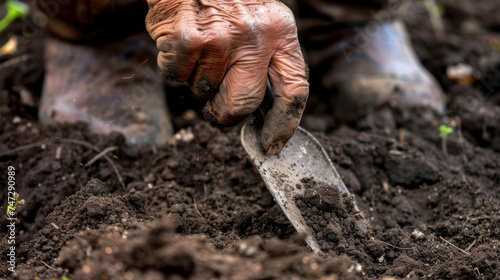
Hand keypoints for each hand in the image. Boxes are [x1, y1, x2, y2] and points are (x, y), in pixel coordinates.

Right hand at [146, 0, 308, 154]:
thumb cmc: (227, 0)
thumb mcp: (261, 21)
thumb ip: (266, 60)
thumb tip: (260, 112)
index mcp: (281, 32)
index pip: (294, 90)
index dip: (284, 124)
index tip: (272, 144)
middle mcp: (255, 38)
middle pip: (244, 104)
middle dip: (225, 115)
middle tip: (215, 110)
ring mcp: (220, 41)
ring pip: (204, 92)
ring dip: (196, 82)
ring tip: (198, 52)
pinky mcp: (187, 42)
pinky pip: (177, 78)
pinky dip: (174, 68)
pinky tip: (181, 44)